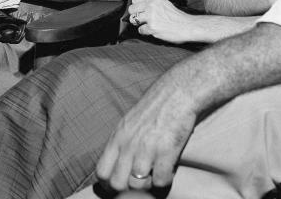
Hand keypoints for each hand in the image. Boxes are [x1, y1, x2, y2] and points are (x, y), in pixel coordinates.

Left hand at [95, 77, 196, 192]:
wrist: (178, 93)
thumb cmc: (156, 106)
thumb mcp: (129, 121)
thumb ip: (122, 142)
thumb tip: (117, 165)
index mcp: (118, 137)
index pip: (102, 172)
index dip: (109, 183)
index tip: (120, 183)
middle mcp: (129, 144)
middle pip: (117, 183)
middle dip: (127, 188)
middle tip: (140, 182)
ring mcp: (147, 149)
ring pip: (137, 185)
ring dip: (147, 186)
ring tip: (154, 176)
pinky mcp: (166, 151)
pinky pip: (160, 181)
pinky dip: (164, 181)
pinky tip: (168, 172)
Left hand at [128, 0, 195, 43]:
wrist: (187, 26)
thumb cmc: (176, 16)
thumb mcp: (164, 2)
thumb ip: (151, 2)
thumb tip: (137, 8)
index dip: (137, 6)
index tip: (141, 10)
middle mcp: (151, 4)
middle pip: (131, 9)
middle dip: (135, 15)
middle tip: (143, 19)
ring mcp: (151, 15)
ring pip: (133, 19)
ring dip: (139, 23)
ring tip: (147, 24)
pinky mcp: (152, 27)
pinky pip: (140, 30)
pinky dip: (145, 31)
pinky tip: (153, 30)